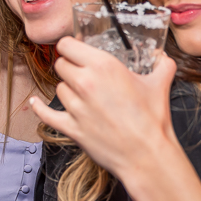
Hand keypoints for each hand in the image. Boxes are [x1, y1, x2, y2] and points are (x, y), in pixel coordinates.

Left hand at [31, 36, 177, 176]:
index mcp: (104, 66)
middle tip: (79, 72)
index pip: (68, 45)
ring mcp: (76, 107)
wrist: (147, 155)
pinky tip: (35, 103)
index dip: (70, 46)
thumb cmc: (153, 121)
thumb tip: (165, 60)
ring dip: (67, 89)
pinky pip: (46, 114)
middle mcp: (86, 83)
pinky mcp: (71, 128)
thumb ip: (162, 67)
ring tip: (81, 94)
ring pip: (58, 88)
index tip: (75, 49)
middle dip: (69, 66)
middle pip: (61, 65)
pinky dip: (39, 108)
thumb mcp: (159, 85)